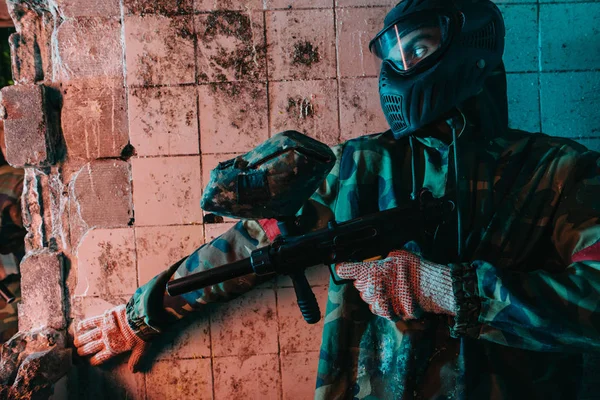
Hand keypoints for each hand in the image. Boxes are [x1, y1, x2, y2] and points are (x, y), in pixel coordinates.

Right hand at [74, 305, 147, 371]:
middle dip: (83, 351)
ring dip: (81, 340)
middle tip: (79, 352)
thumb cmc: (141, 335)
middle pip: (91, 347)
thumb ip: (136, 360)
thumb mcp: (141, 349)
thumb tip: (133, 370)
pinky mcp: (104, 318)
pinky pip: (92, 321)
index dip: (94, 361)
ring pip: (89, 336)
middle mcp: (106, 340)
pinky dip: (84, 324)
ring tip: (75, 343)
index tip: (90, 362)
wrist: (140, 319)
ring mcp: (104, 329)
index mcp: (114, 349)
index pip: (100, 358)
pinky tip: (79, 327)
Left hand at [335, 250, 455, 320]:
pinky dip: (384, 305)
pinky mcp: (386, 314)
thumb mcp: (396, 254)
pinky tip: (395, 298)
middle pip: (359, 285)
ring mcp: (377, 303)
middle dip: (367, 281)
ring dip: (375, 294)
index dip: (343, 268)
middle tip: (382, 277)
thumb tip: (376, 260)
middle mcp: (370, 288)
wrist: (430, 289)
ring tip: (391, 288)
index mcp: (369, 271)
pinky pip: (377, 309)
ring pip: (367, 298)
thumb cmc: (414, 268)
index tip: (341, 268)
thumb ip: (381, 259)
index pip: (345, 270)